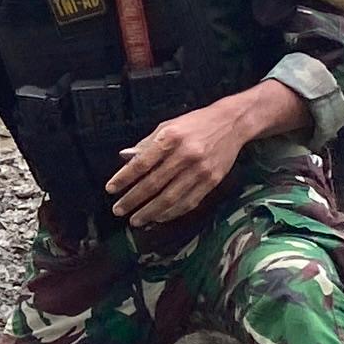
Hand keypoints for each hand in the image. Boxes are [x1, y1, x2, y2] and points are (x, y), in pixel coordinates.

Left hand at [106, 100, 266, 226]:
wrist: (232, 123)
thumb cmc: (195, 123)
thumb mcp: (168, 126)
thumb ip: (147, 144)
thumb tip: (125, 159)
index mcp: (170, 138)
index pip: (141, 163)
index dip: (124, 178)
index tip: (110, 189)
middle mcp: (185, 155)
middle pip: (153, 184)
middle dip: (133, 200)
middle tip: (118, 210)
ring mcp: (200, 170)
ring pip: (170, 198)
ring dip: (150, 212)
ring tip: (136, 220)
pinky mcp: (212, 181)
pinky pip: (188, 202)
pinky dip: (171, 213)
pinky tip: (159, 217)